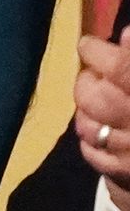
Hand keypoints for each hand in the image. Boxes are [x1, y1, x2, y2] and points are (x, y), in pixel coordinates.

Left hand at [75, 26, 129, 210]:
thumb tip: (126, 35)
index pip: (120, 69)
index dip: (98, 53)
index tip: (89, 44)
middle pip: (95, 97)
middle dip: (88, 81)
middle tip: (94, 73)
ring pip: (89, 125)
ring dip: (85, 108)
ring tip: (95, 97)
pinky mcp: (127, 174)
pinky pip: (93, 153)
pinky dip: (89, 138)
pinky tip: (99, 128)